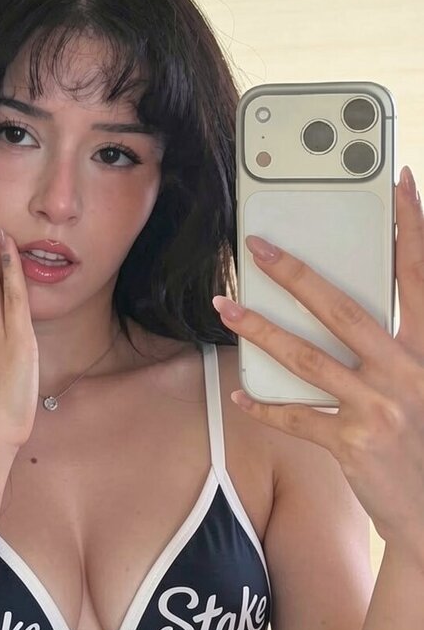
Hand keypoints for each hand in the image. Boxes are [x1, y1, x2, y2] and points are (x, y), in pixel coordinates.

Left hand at [213, 166, 423, 561]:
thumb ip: (407, 344)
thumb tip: (369, 307)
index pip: (421, 277)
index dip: (414, 229)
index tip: (401, 185)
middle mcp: (408, 372)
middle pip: (345, 310)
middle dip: (298, 275)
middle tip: (260, 247)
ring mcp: (378, 408)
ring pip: (309, 358)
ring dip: (262, 330)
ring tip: (226, 307)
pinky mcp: (353, 444)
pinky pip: (298, 418)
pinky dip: (266, 405)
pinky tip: (239, 393)